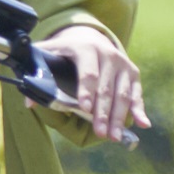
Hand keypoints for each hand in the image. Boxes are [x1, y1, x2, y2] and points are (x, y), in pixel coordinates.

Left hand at [46, 25, 145, 140]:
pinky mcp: (133, 73)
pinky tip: (143, 125)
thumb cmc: (66, 51)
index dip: (86, 91)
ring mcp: (122, 64)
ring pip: (122, 94)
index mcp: (85, 49)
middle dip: (103, 113)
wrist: (90, 36)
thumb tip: (29, 101)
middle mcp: (108, 55)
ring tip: (113, 137)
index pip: (88, 73)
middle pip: (106, 88)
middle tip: (100, 133)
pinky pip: (137, 94)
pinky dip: (140, 110)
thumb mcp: (49, 54)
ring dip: (119, 117)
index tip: (85, 109)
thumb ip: (37, 73)